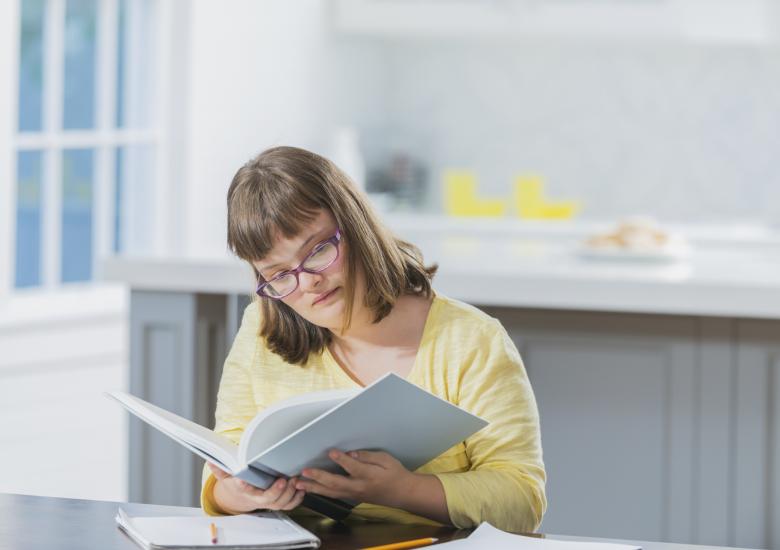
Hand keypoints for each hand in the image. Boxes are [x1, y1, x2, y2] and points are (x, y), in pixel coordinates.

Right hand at [207, 463, 304, 513]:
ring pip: (280, 504)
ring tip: (295, 481)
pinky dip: (297, 499)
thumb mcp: (226, 475)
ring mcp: (269, 501)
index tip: (243, 482)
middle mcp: (257, 498)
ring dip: (289, 494)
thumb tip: (211, 460)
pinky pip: (289, 505)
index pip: (243, 489)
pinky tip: (301, 488)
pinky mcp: (278, 501)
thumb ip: (221, 468)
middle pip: (266, 500)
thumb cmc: (235, 483)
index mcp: (244, 490)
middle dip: (275, 492)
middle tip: (282, 480)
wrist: (241, 496)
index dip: (243, 487)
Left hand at [295, 449, 416, 508]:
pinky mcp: (352, 497)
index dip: (341, 459)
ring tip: (299, 484)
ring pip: (331, 492)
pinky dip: (321, 491)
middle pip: (336, 483)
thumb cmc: (395, 474)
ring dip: (314, 488)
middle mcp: (359, 487)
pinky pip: (333, 495)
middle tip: (304, 472)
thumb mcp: (386, 460)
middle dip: (318, 477)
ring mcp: (354, 494)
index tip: (331, 452)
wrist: (402, 493)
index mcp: (369, 475)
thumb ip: (368, 456)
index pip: (353, 467)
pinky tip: (311, 488)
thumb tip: (352, 454)